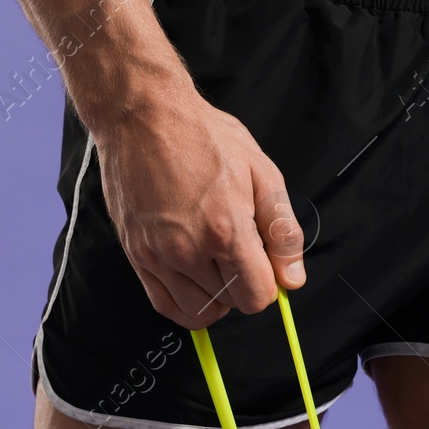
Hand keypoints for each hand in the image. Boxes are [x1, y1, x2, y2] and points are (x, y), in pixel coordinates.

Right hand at [95, 86, 304, 329]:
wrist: (144, 117)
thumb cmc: (203, 136)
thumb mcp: (262, 173)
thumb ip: (282, 232)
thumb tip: (292, 278)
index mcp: (225, 229)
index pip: (257, 296)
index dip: (269, 282)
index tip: (265, 262)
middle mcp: (187, 250)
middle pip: (230, 304)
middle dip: (243, 283)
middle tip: (239, 249)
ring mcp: (157, 256)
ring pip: (199, 311)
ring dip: (216, 295)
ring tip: (216, 259)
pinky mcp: (135, 255)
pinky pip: (164, 304)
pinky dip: (186, 303)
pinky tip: (196, 279)